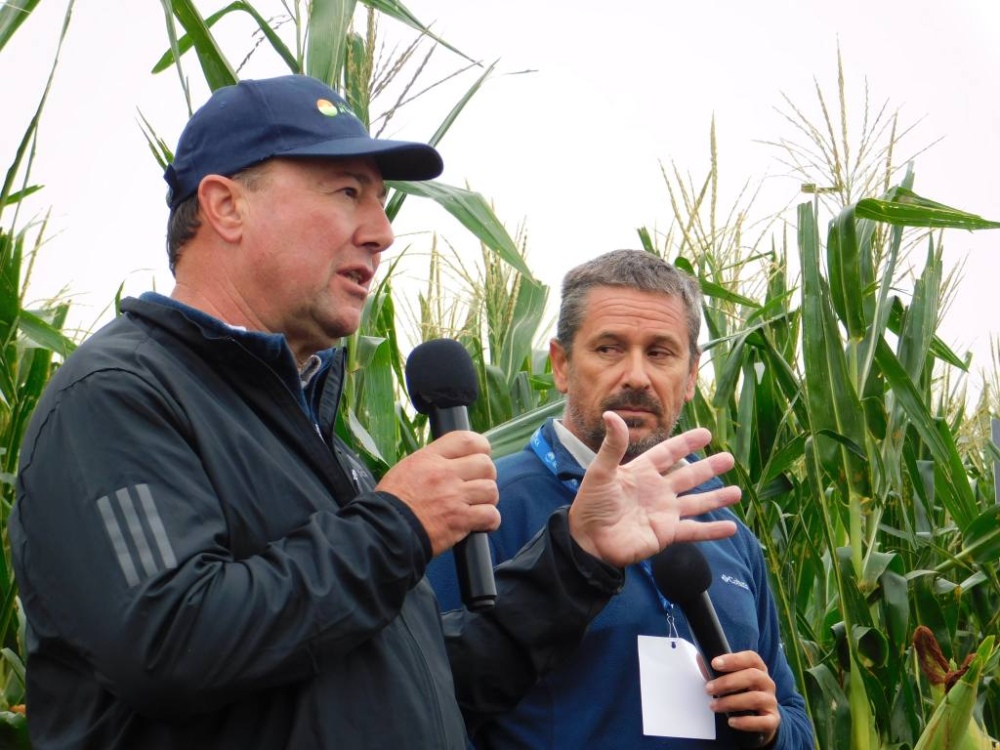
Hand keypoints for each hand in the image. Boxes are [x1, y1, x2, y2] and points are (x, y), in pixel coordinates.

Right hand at [376, 431, 498, 555]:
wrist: (385, 530)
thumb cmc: (392, 502)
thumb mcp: (407, 468)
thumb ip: (432, 461)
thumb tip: (453, 460)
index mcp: (431, 458)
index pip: (467, 439)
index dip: (481, 447)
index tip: (479, 457)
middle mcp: (445, 473)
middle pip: (485, 465)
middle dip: (485, 476)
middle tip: (476, 486)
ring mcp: (454, 497)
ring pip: (491, 490)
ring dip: (488, 500)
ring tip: (477, 506)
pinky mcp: (460, 520)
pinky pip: (491, 515)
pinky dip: (490, 521)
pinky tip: (480, 523)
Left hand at [567, 412, 739, 565]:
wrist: (588, 541)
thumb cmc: (591, 505)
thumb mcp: (600, 472)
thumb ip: (612, 445)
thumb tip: (611, 415)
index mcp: (641, 472)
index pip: (668, 454)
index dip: (686, 444)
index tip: (706, 434)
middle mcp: (656, 490)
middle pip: (688, 476)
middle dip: (709, 468)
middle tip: (730, 459)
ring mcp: (663, 512)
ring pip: (696, 502)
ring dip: (716, 497)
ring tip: (737, 492)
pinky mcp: (666, 534)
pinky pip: (694, 531)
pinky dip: (712, 530)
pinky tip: (731, 527)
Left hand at [706, 651, 780, 745]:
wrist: (760, 719)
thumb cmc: (742, 693)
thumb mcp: (731, 680)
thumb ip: (717, 671)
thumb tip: (701, 658)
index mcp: (758, 669)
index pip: (751, 658)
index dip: (733, 659)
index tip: (714, 663)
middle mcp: (767, 683)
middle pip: (753, 676)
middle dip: (727, 682)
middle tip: (708, 689)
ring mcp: (771, 702)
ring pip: (755, 698)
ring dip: (731, 702)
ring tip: (714, 706)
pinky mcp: (772, 720)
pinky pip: (763, 722)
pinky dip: (746, 722)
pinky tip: (731, 721)